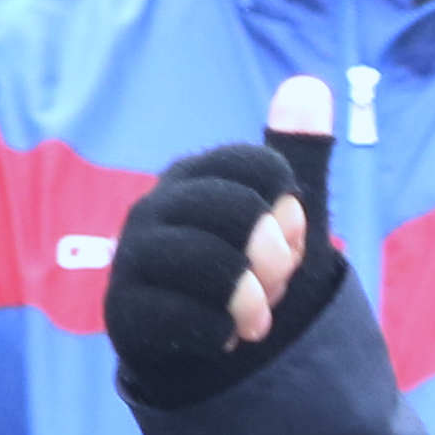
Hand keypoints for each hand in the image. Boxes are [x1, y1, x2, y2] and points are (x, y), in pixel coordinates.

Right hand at [98, 77, 339, 403]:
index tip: (290, 237)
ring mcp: (133, 257)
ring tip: (255, 317)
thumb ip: (297, 155)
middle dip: (276, 257)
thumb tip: (310, 86)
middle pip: (239, 212)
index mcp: (196, 177)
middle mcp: (156, 207)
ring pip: (212, 265)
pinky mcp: (124, 312)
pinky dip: (222, 334)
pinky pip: (189, 320)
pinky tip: (223, 337)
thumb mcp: (286, 217)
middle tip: (275, 284)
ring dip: (253, 301)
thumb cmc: (248, 272)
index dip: (291, 211)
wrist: (208, 348)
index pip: (259, 168)